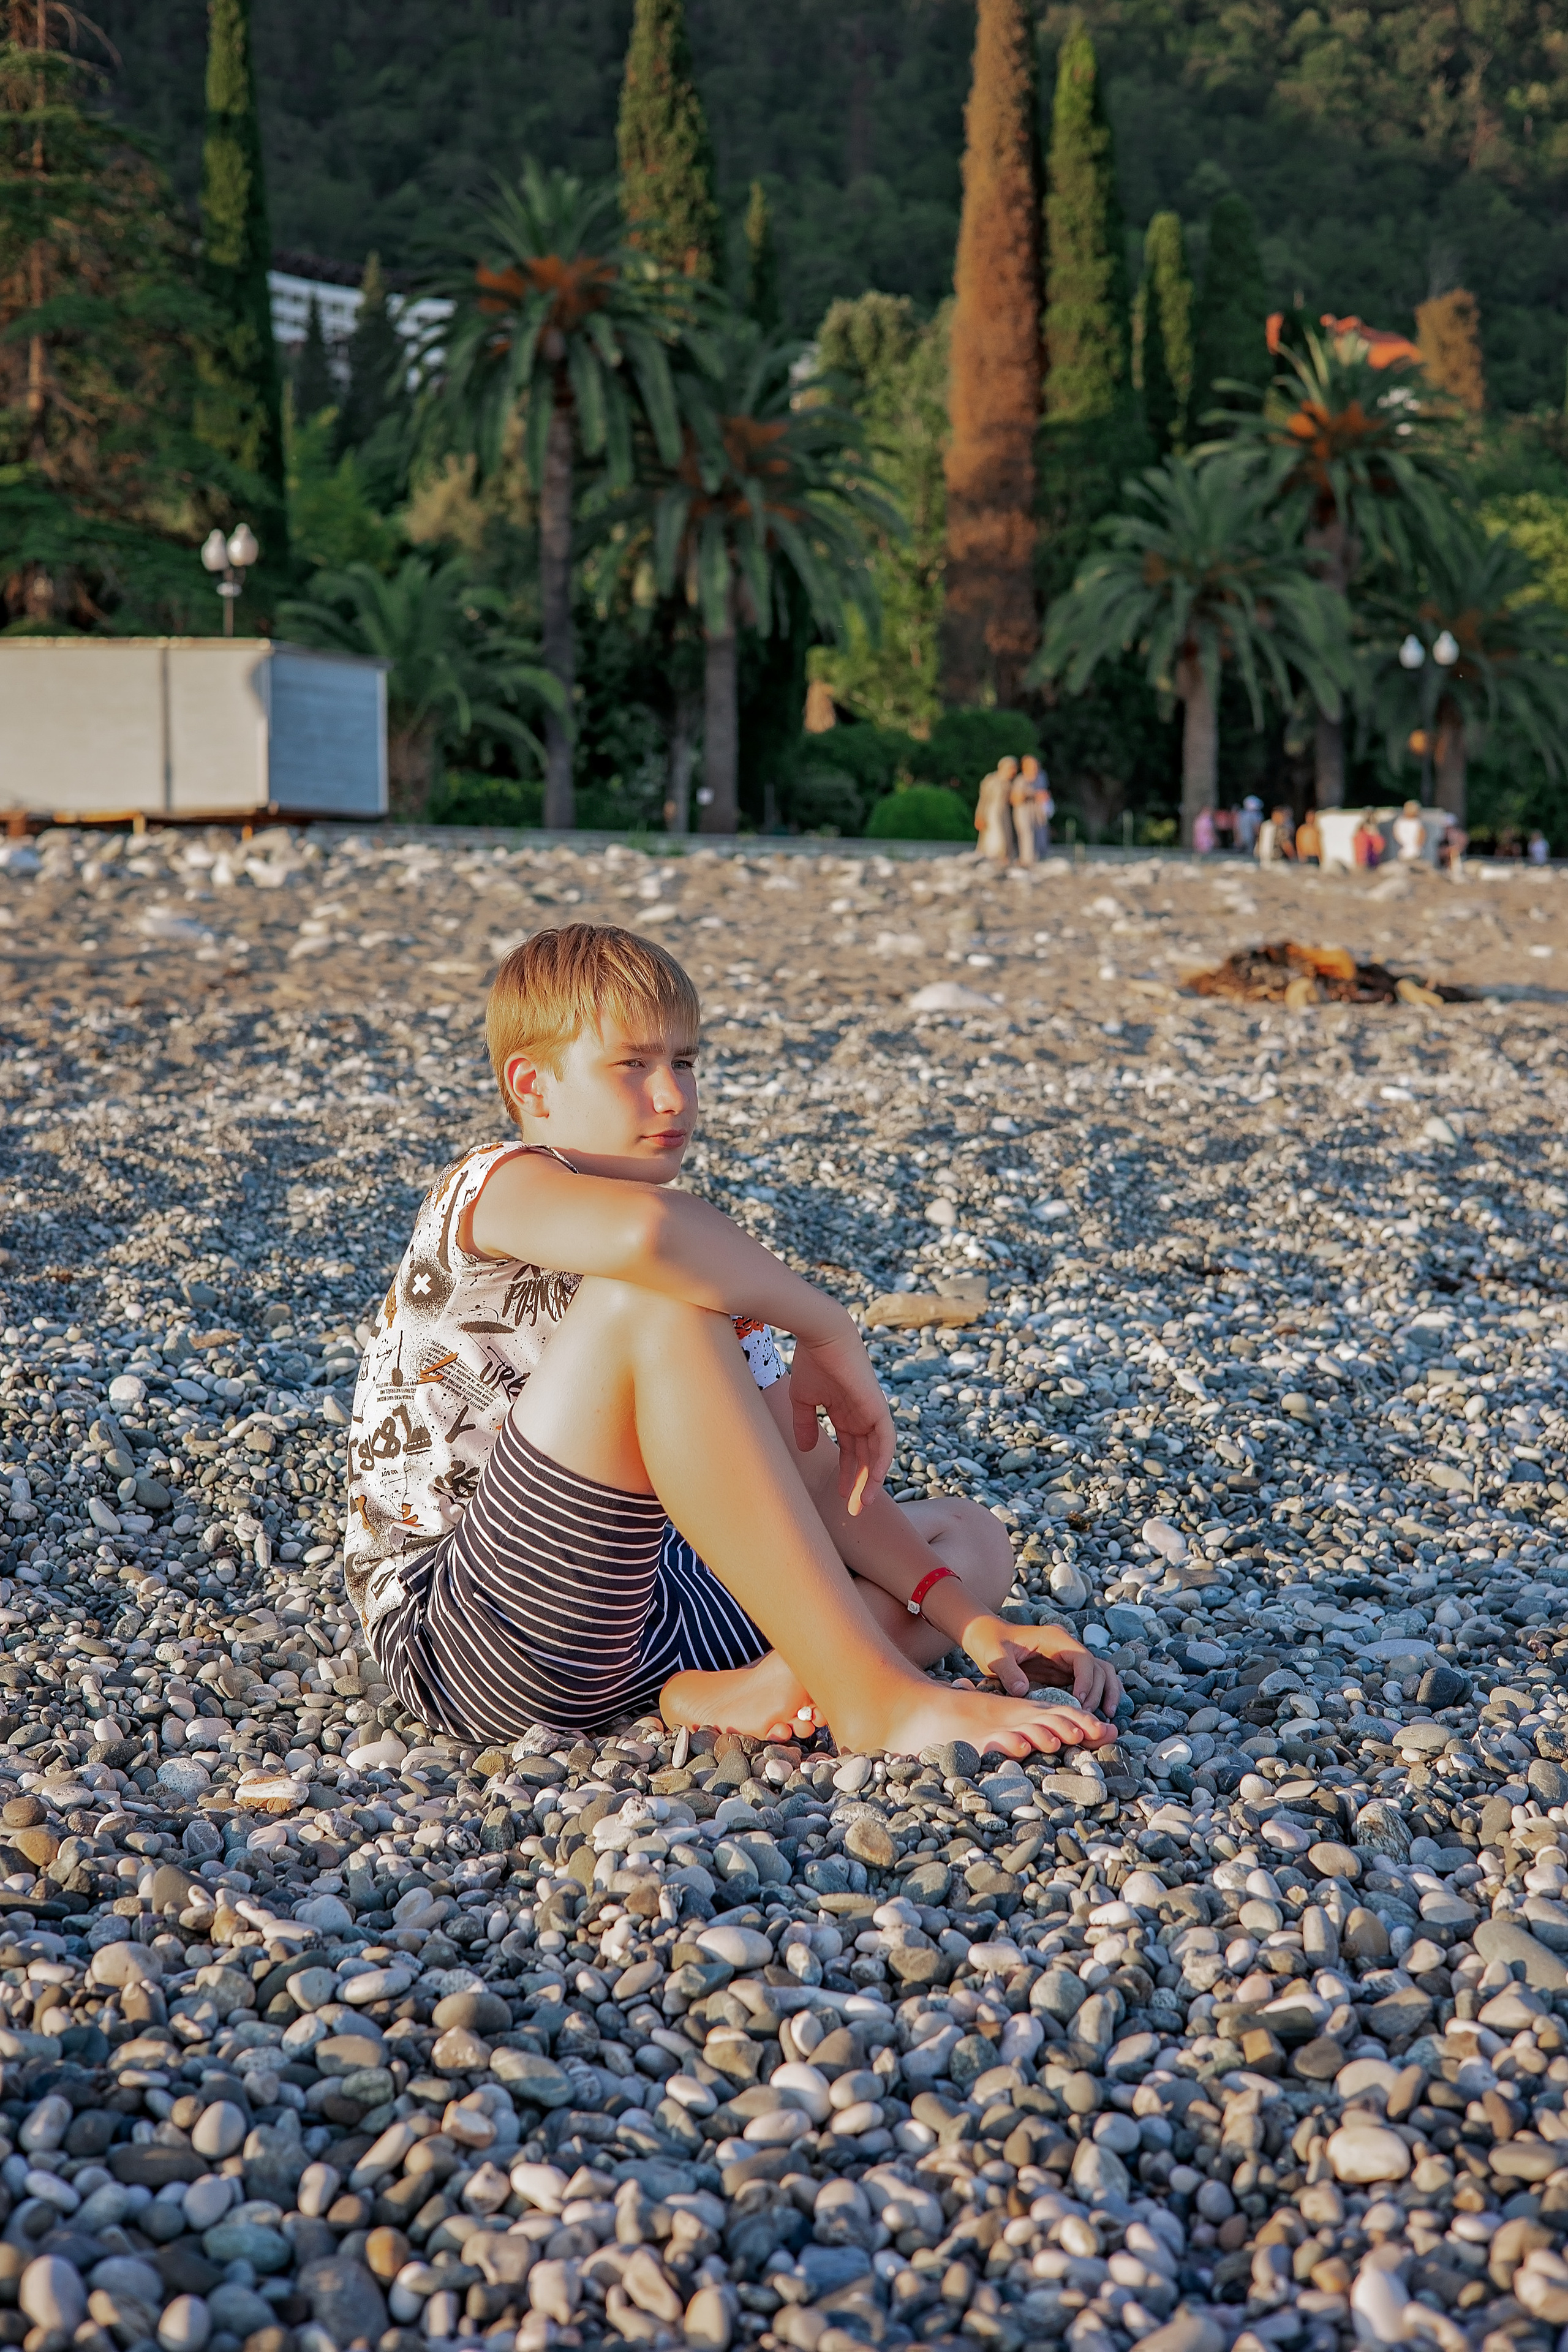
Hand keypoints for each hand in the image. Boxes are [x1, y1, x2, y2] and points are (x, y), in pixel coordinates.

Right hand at [787, 1326, 893, 1513]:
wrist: (821, 1335)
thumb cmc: (812, 1361)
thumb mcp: (804, 1400)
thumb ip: (806, 1424)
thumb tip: (805, 1449)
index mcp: (847, 1413)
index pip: (851, 1450)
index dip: (846, 1472)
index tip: (838, 1494)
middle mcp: (862, 1415)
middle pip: (865, 1456)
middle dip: (859, 1483)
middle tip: (852, 1509)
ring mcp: (872, 1411)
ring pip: (877, 1453)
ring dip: (870, 1479)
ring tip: (861, 1502)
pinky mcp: (877, 1407)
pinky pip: (885, 1440)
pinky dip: (881, 1460)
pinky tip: (873, 1479)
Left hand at [961, 1616, 1121, 1718]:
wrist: (986, 1636)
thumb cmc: (990, 1643)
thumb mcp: (994, 1656)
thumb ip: (1008, 1672)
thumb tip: (1023, 1690)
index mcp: (1055, 1639)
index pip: (1083, 1659)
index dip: (1086, 1681)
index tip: (1080, 1703)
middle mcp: (1067, 1646)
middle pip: (1098, 1667)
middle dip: (1099, 1691)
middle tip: (1089, 1716)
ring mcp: (1068, 1659)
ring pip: (1101, 1672)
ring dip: (1107, 1692)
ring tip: (1106, 1716)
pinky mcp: (1065, 1671)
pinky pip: (1091, 1681)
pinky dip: (1099, 1694)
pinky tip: (1100, 1712)